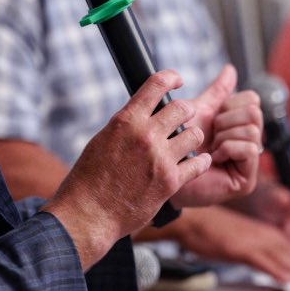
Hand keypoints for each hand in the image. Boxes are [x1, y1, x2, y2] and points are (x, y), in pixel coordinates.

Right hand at [44, 70, 211, 266]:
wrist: (89, 213)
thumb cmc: (90, 178)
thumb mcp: (103, 140)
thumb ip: (127, 125)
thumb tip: (142, 113)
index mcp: (126, 121)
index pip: (156, 85)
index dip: (171, 77)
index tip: (178, 79)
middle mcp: (145, 135)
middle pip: (182, 107)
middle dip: (185, 111)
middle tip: (184, 117)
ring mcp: (160, 158)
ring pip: (194, 134)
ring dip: (193, 136)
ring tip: (187, 143)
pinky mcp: (171, 181)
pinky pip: (198, 163)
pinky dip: (200, 161)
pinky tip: (199, 161)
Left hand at [172, 65, 261, 206]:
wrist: (163, 171)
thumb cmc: (177, 143)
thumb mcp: (200, 111)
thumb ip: (217, 92)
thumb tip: (230, 69)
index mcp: (239, 125)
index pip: (252, 100)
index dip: (230, 104)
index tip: (213, 118)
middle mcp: (249, 142)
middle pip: (254, 112)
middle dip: (226, 120)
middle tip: (211, 135)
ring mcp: (249, 162)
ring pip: (252, 129)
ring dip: (225, 136)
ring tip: (211, 148)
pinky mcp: (247, 179)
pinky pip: (249, 148)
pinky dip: (228, 149)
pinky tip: (213, 158)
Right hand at [180, 206, 289, 290]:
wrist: (195, 221)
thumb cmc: (217, 234)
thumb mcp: (246, 247)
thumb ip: (265, 257)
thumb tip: (282, 273)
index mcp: (269, 236)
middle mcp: (266, 237)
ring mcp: (253, 242)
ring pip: (283, 258)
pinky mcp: (238, 247)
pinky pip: (259, 259)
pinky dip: (274, 268)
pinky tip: (286, 279)